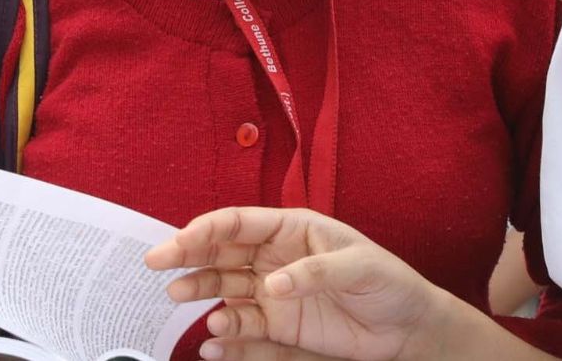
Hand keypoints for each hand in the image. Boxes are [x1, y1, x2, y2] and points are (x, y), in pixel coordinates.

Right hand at [145, 207, 449, 360]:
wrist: (405, 328)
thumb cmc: (388, 283)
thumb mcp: (359, 268)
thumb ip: (315, 272)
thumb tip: (274, 284)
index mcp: (294, 229)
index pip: (240, 222)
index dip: (206, 228)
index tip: (178, 241)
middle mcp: (276, 257)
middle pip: (222, 251)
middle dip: (187, 254)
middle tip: (156, 263)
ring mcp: (273, 292)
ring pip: (224, 287)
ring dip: (199, 290)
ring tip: (179, 298)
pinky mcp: (278, 325)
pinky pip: (242, 326)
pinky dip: (224, 332)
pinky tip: (212, 338)